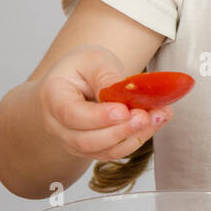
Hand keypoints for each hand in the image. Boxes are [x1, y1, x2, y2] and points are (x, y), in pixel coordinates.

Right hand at [37, 46, 173, 161]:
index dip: (98, 117)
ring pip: (102, 151)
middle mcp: (57, 124)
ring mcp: (72, 140)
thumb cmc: (83, 67)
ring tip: (158, 117)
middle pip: (85, 140)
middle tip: (145, 116)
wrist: (79, 80)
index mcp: (52, 96)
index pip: (71, 114)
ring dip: (133, 137)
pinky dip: (137, 139)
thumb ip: (107, 77)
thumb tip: (123, 96)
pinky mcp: (92, 148)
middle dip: (119, 131)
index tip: (124, 110)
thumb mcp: (95, 59)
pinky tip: (155, 121)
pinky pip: (114, 151)